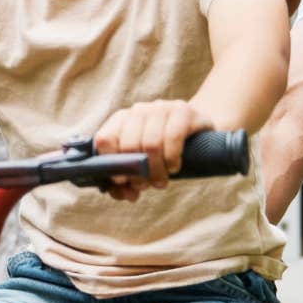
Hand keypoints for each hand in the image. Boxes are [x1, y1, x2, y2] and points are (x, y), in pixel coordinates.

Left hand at [93, 99, 210, 201]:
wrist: (198, 132)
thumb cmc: (163, 152)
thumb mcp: (143, 165)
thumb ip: (127, 181)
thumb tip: (124, 194)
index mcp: (121, 120)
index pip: (104, 139)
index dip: (111, 164)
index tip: (122, 181)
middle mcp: (139, 110)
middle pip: (129, 145)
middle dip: (137, 174)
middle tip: (146, 186)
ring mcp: (162, 108)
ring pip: (151, 144)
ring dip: (155, 171)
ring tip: (160, 182)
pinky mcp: (184, 111)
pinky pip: (173, 138)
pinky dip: (171, 159)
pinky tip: (174, 168)